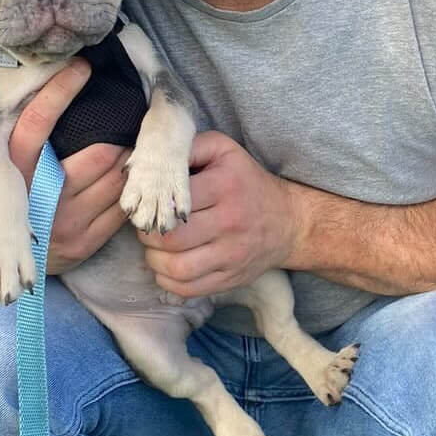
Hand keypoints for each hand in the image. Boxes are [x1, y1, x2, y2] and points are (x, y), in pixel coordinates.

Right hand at [0, 53, 127, 270]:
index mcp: (11, 167)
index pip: (38, 120)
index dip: (61, 89)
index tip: (81, 67)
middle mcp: (38, 195)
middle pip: (94, 155)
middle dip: (116, 134)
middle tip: (128, 114)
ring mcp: (64, 223)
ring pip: (114, 182)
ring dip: (128, 160)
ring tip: (134, 141)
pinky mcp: (83, 243)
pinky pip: (120, 211)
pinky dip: (129, 190)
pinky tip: (130, 175)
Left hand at [136, 132, 300, 298]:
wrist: (288, 221)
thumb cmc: (246, 182)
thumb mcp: (224, 151)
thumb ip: (190, 147)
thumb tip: (154, 158)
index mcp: (225, 185)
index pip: (173, 199)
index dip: (151, 203)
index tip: (147, 203)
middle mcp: (230, 221)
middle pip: (171, 237)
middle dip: (149, 234)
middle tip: (148, 226)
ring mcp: (232, 254)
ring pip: (177, 267)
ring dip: (155, 260)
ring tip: (155, 248)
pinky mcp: (230, 278)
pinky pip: (189, 288)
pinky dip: (168, 281)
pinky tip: (167, 266)